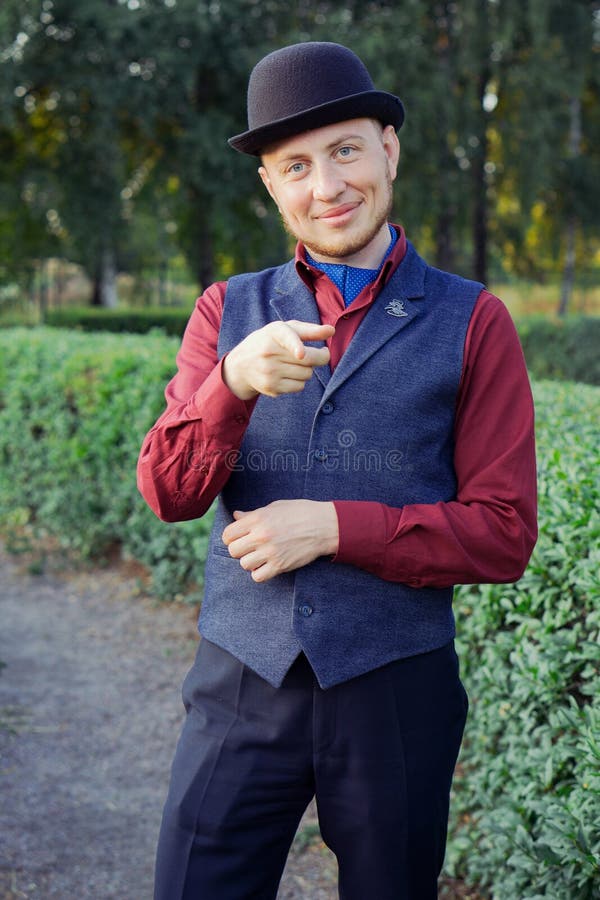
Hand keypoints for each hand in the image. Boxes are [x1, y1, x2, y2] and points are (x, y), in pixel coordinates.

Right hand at [222, 320, 333, 399]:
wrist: (241, 364)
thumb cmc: (269, 342)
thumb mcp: (285, 330)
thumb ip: (310, 330)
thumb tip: (331, 331)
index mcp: (274, 333)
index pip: (287, 338)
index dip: (295, 346)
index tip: (300, 354)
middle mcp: (269, 352)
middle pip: (309, 359)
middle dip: (320, 357)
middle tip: (320, 353)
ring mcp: (269, 372)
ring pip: (307, 374)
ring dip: (307, 370)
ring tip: (295, 364)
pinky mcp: (271, 387)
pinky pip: (300, 386)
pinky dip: (299, 381)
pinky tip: (288, 374)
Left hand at [222, 500, 338, 582]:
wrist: (323, 525)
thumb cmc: (300, 512)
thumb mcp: (274, 507)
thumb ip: (252, 514)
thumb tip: (236, 516)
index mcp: (257, 519)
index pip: (228, 534)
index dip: (231, 537)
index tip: (239, 538)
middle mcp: (261, 536)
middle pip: (233, 551)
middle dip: (239, 550)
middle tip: (250, 547)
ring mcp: (270, 552)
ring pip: (244, 564)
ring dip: (250, 561)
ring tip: (260, 556)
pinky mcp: (280, 565)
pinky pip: (257, 577)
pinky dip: (259, 573)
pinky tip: (267, 565)